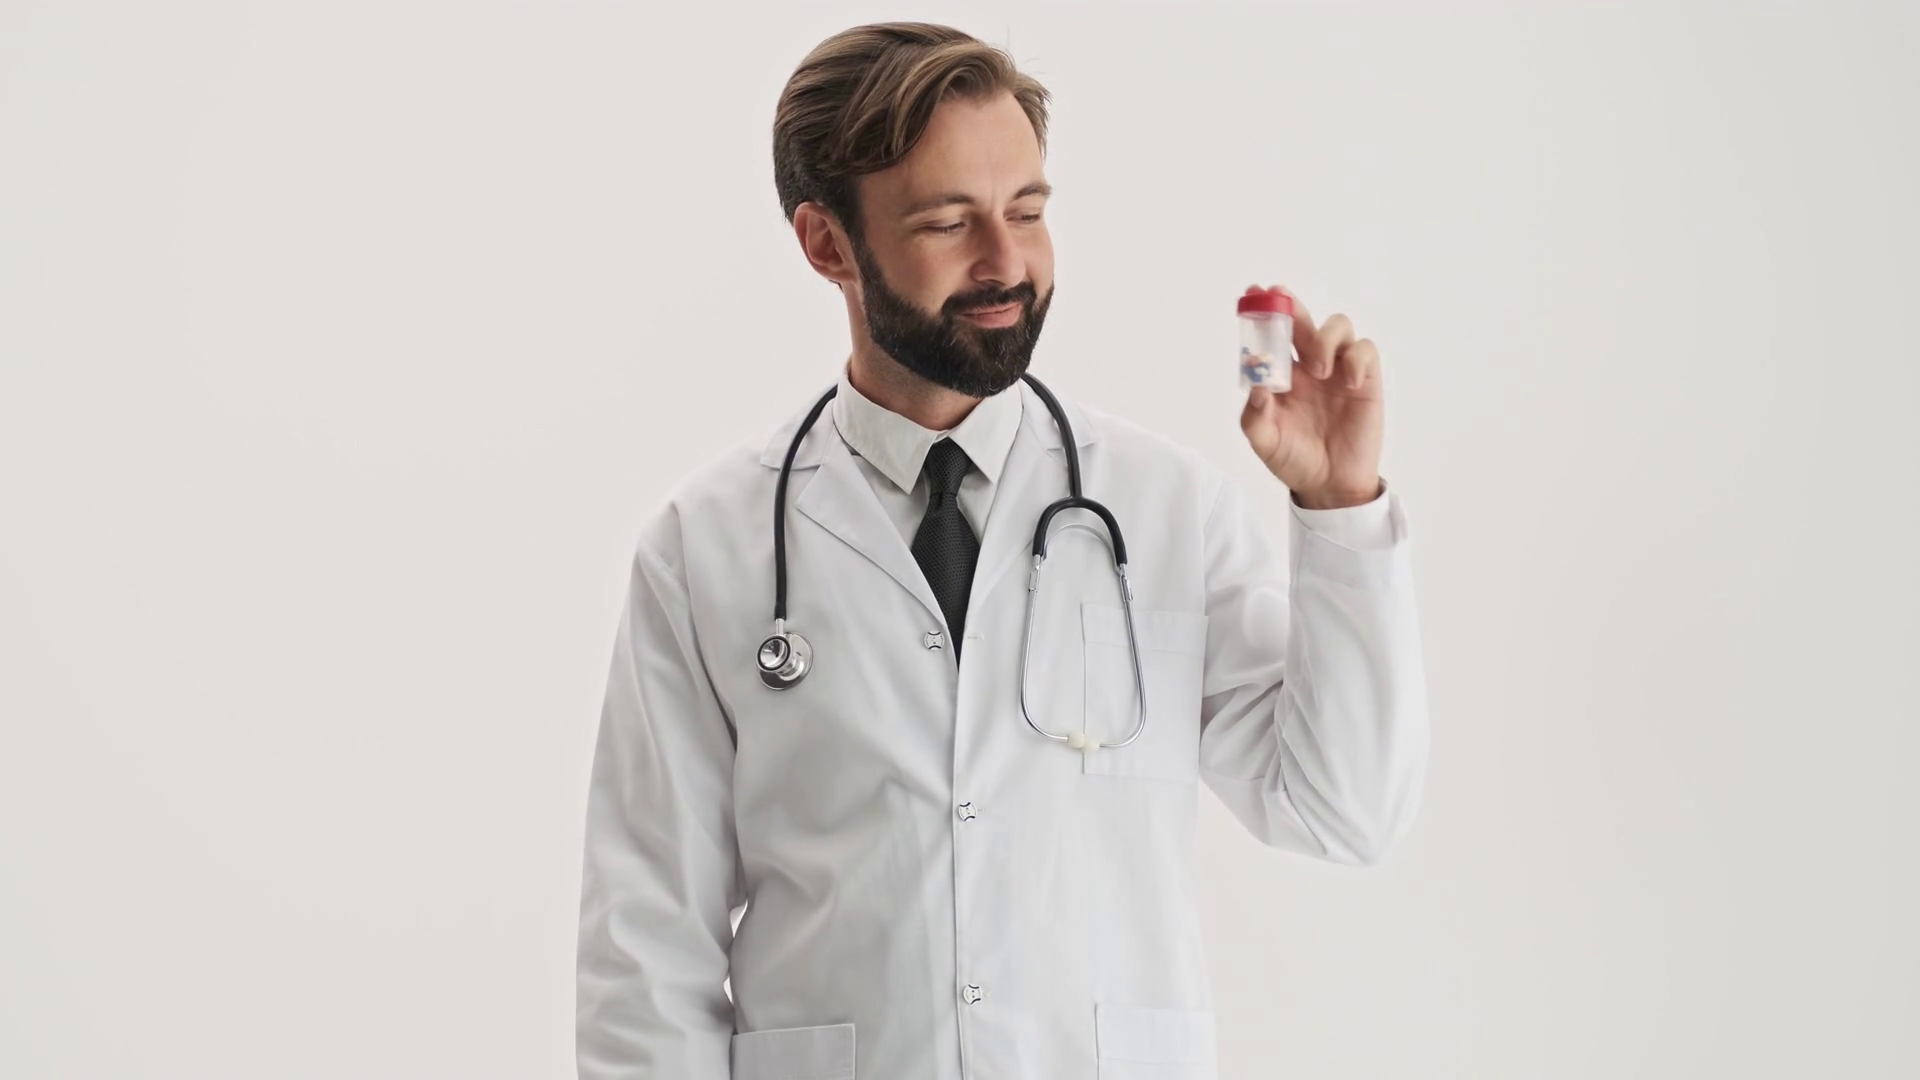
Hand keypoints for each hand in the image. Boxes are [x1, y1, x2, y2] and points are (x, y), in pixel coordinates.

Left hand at [1237, 285, 1384, 508]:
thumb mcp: (1264, 442)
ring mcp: (1339, 370)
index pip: (1274, 335)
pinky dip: (1356, 358)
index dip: (1266, 312)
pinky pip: (1365, 351)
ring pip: (1338, 326)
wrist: (1329, 485)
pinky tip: (1348, 382)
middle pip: (1304, 322)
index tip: (1253, 292)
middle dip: (1292, 306)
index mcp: (1284, 375)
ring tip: (1318, 369)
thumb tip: (1256, 386)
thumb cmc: (1294, 460)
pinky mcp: (1366, 380)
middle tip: (1281, 299)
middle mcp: (1311, 366)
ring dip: (1325, 338)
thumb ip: (1254, 416)